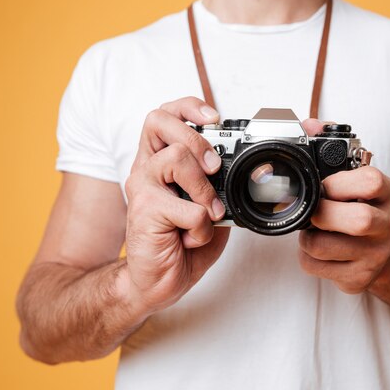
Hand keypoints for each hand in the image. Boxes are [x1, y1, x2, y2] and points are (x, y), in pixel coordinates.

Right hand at [122, 97, 229, 315]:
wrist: (157, 282)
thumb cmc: (180, 244)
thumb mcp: (208, 208)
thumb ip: (219, 186)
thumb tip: (247, 172)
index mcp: (160, 162)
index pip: (164, 116)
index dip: (187, 107)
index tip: (213, 117)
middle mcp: (146, 169)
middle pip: (159, 121)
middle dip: (195, 137)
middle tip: (213, 166)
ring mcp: (142, 188)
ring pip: (176, 159)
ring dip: (204, 189)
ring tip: (208, 213)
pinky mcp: (144, 211)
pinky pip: (188, 208)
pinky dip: (202, 227)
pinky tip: (192, 239)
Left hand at [297, 119, 389, 293]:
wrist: (380, 252)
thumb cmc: (356, 206)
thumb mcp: (351, 176)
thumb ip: (327, 147)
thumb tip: (309, 124)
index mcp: (385, 192)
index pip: (370, 181)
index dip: (339, 183)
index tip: (326, 186)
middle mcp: (387, 224)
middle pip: (358, 221)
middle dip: (324, 215)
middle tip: (314, 212)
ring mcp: (376, 255)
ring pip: (325, 247)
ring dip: (307, 237)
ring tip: (314, 230)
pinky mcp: (359, 279)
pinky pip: (316, 267)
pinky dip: (306, 257)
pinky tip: (319, 249)